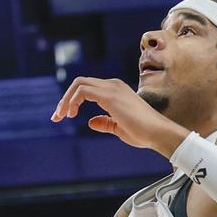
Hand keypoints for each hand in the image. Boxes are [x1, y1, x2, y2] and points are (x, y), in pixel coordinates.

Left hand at [51, 77, 187, 155]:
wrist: (158, 133)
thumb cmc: (143, 133)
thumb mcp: (119, 127)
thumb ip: (105, 122)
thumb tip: (90, 122)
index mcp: (116, 90)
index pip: (88, 87)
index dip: (72, 99)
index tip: (65, 116)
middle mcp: (113, 85)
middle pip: (80, 82)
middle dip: (65, 98)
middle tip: (57, 116)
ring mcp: (112, 88)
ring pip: (79, 84)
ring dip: (65, 100)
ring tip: (61, 116)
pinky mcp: (110, 95)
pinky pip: (82, 91)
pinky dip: (72, 100)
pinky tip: (71, 113)